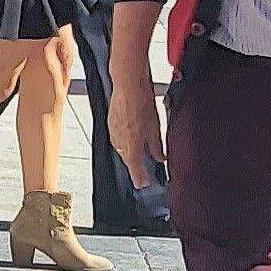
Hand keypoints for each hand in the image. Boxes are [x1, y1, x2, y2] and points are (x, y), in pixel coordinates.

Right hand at [107, 67, 165, 192]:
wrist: (128, 85)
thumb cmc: (142, 103)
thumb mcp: (155, 128)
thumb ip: (156, 146)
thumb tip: (159, 157)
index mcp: (131, 145)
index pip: (134, 168)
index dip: (139, 178)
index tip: (143, 185)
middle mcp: (119, 142)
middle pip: (127, 159)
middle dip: (135, 165)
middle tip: (143, 172)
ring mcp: (113, 132)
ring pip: (122, 148)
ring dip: (130, 152)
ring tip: (139, 153)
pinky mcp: (110, 123)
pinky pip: (118, 138)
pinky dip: (125, 141)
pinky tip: (132, 136)